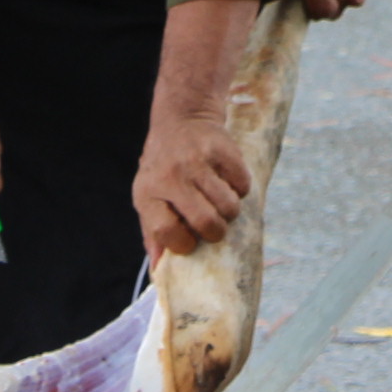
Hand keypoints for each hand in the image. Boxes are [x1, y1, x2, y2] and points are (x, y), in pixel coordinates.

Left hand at [133, 111, 249, 255]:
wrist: (182, 119)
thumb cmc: (164, 169)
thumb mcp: (149, 197)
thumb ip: (153, 234)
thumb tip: (159, 272)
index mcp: (148, 193)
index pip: (166, 233)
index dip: (183, 244)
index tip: (190, 241)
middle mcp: (171, 176)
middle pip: (205, 222)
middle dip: (215, 233)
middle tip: (214, 226)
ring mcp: (197, 161)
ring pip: (229, 207)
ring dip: (230, 212)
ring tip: (220, 201)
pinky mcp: (222, 150)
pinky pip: (243, 186)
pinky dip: (240, 189)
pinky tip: (227, 180)